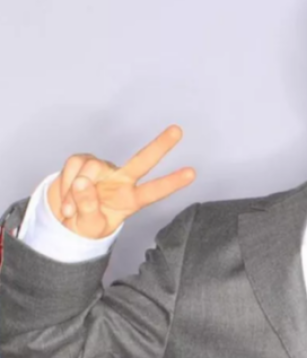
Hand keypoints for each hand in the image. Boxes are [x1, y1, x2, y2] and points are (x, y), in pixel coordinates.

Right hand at [47, 126, 195, 239]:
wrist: (63, 220)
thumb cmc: (85, 224)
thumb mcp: (89, 227)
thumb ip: (88, 209)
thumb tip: (83, 183)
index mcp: (131, 199)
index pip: (154, 191)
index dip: (172, 182)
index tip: (192, 173)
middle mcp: (122, 180)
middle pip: (143, 160)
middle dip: (160, 145)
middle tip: (178, 131)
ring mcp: (103, 169)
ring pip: (92, 169)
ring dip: (75, 192)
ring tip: (70, 210)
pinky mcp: (83, 161)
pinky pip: (74, 166)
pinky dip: (64, 184)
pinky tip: (65, 197)